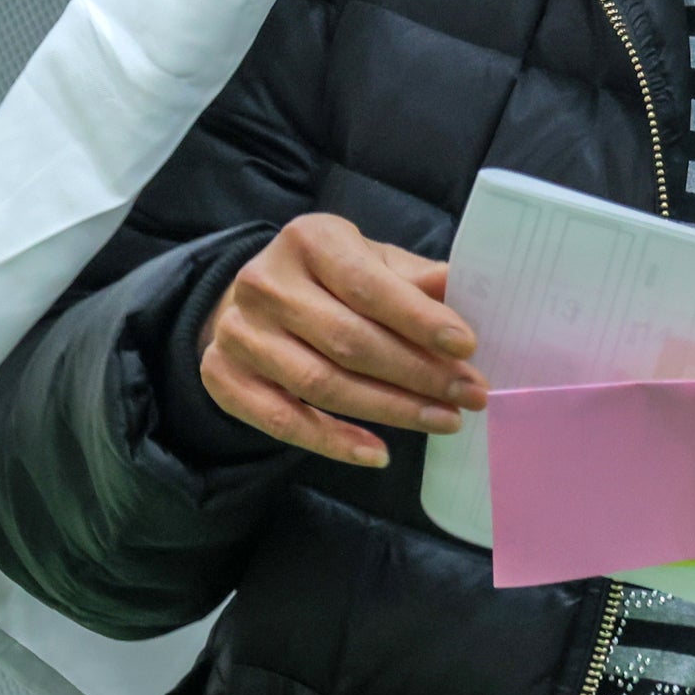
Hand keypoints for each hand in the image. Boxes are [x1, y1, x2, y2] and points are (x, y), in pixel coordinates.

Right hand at [199, 214, 485, 468]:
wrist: (253, 299)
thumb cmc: (329, 279)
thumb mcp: (371, 261)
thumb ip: (415, 279)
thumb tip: (468, 293)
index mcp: (307, 241)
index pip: (367, 286)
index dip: (418, 319)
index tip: (467, 347)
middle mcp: (265, 284)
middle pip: (349, 341)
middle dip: (418, 373)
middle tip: (469, 394)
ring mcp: (238, 334)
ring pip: (321, 385)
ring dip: (390, 410)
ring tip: (443, 421)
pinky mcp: (224, 378)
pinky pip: (284, 421)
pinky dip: (334, 441)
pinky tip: (379, 453)